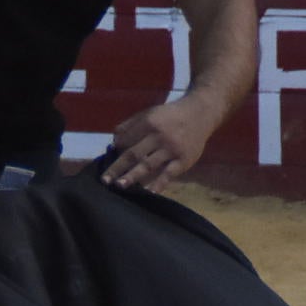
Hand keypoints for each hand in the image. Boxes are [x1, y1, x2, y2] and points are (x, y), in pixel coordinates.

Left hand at [101, 98, 215, 193]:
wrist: (200, 113)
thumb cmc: (170, 115)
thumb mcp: (149, 113)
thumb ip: (130, 125)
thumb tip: (113, 141)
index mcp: (149, 123)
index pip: (127, 140)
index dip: (116, 150)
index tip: (109, 159)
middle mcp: (159, 136)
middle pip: (134, 154)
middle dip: (117, 167)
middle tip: (105, 180)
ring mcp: (172, 149)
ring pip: (148, 165)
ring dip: (133, 176)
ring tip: (120, 185)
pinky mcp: (184, 160)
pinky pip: (169, 174)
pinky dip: (159, 184)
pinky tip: (149, 192)